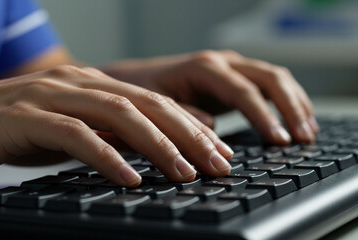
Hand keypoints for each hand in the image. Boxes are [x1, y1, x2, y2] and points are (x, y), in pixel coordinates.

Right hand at [0, 66, 233, 186]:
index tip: (218, 151)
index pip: (153, 101)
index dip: (190, 125)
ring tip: (185, 173)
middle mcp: (78, 82)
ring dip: (157, 144)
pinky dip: (107, 156)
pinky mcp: (26, 116)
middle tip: (218, 163)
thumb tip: (146, 150)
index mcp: (91, 83)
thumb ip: (105, 133)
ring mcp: (52, 95)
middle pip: (147, 104)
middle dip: (188, 135)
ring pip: (119, 114)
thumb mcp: (69, 130)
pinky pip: (76, 135)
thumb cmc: (10, 128)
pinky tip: (130, 177)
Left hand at [105, 50, 318, 144]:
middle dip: (290, 108)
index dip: (263, 116)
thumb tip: (211, 131)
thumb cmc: (143, 92)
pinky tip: (296, 121)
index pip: (243, 90)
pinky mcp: (235, 80)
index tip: (279, 141)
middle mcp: (222, 62)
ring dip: (295, 104)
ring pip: (275, 78)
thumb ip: (182, 117)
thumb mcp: (155, 105)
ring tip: (307, 133)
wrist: (137, 80)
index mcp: (204, 67)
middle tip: (302, 139)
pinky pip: (269, 86)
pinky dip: (287, 102)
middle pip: (270, 77)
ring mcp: (231, 68)